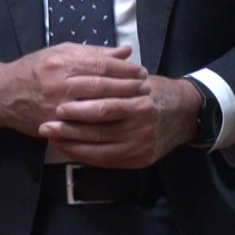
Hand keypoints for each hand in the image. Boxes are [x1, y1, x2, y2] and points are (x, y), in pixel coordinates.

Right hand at [0, 43, 148, 136]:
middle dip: (128, 88)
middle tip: (146, 88)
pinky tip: (118, 123)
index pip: (101, 65)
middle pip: (102, 87)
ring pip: (95, 109)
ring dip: (120, 107)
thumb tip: (125, 52)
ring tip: (137, 104)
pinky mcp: (53, 125)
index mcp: (62, 62)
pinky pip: (82, 128)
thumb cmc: (36, 69)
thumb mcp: (61, 52)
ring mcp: (55, 107)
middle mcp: (59, 83)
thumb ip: (94, 53)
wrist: (3, 94)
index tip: (141, 72)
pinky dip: (102, 126)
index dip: (125, 70)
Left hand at [40, 75, 197, 168]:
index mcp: (141, 102)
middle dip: (69, 128)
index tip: (57, 105)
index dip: (79, 108)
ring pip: (99, 147)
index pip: (104, 106)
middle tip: (46, 125)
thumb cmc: (157, 92)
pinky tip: (69, 149)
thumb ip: (115, 77)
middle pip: (98, 129)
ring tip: (52, 137)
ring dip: (72, 144)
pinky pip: (105, 160)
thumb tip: (81, 74)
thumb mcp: (140, 79)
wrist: (187, 114)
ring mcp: (141, 146)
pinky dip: (84, 155)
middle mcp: (142, 126)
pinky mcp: (139, 160)